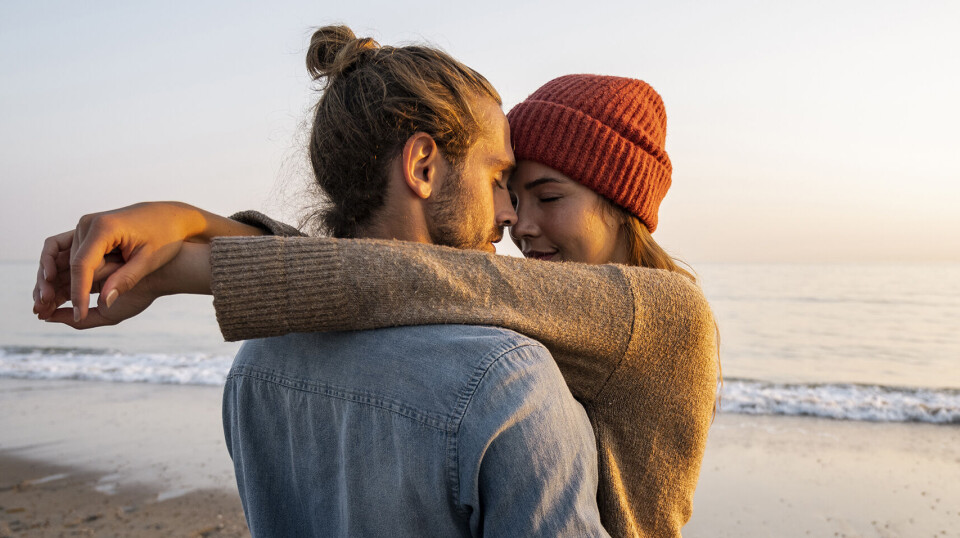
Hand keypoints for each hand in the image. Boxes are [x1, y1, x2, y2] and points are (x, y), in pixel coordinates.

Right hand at [32, 202, 261, 322]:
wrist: (168, 216)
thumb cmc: (164, 237)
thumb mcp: (149, 261)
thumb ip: (126, 280)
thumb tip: (104, 303)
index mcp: (105, 228)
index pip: (82, 265)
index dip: (78, 292)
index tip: (80, 315)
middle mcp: (88, 223)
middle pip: (68, 262)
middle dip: (58, 289)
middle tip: (46, 315)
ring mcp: (85, 225)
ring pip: (63, 259)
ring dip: (51, 281)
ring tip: (44, 305)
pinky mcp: (86, 230)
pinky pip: (67, 252)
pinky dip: (58, 269)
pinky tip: (55, 288)